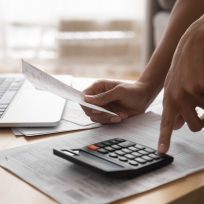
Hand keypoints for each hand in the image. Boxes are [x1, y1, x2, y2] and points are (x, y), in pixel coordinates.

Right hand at [82, 80, 151, 123]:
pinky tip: (122, 116)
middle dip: (100, 114)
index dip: (86, 105)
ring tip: (120, 115)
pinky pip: (103, 121)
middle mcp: (97, 98)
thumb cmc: (132, 91)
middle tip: (112, 114)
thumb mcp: (119, 91)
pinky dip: (112, 121)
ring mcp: (102, 107)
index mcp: (98, 88)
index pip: (83, 97)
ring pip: (95, 117)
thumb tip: (87, 99)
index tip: (96, 110)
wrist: (143, 98)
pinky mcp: (107, 114)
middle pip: (88, 110)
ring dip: (107, 118)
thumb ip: (104, 96)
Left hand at [158, 16, 203, 152]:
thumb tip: (177, 126)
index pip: (166, 123)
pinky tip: (203, 80)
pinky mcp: (201, 86)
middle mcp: (177, 97)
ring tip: (200, 84)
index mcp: (170, 99)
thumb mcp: (175, 86)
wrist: (193, 42)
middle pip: (194, 126)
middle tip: (201, 107)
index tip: (161, 151)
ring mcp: (189, 92)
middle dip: (201, 121)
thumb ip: (176, 107)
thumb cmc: (185, 67)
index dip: (164, 138)